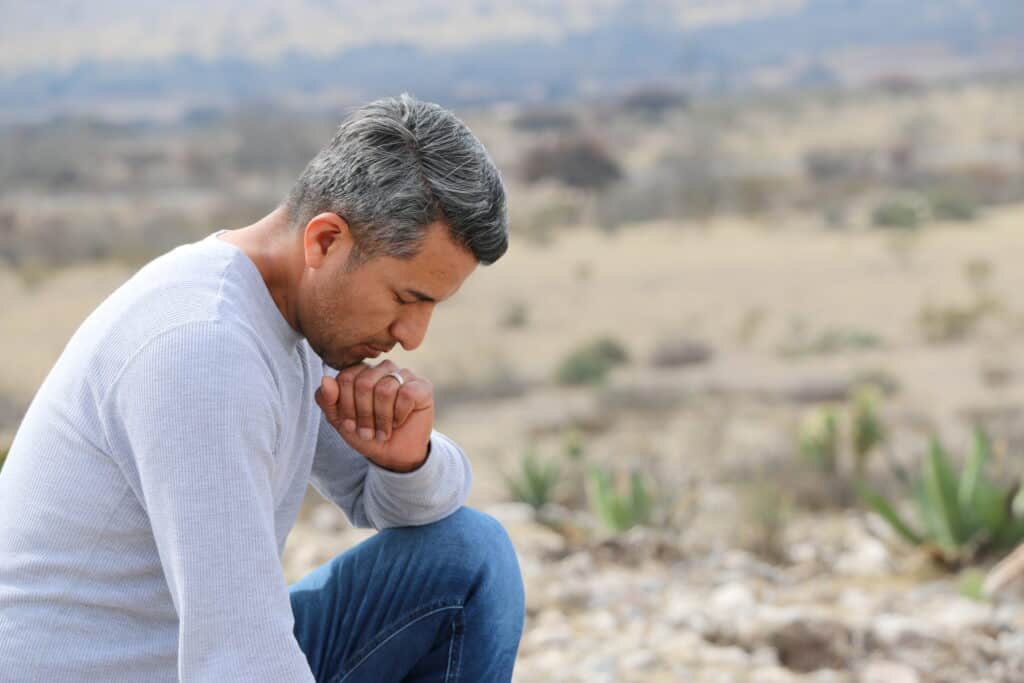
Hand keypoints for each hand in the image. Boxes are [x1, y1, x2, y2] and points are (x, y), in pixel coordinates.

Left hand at [314, 360, 433, 472]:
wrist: (394, 455)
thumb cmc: (367, 434)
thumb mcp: (340, 421)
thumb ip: (328, 400)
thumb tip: (325, 379)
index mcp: (361, 372)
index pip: (345, 378)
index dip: (346, 407)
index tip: (351, 426)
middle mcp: (382, 369)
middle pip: (364, 383)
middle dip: (364, 414)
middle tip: (368, 432)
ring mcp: (404, 375)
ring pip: (385, 389)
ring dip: (381, 418)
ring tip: (382, 432)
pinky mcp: (422, 387)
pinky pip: (406, 394)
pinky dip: (399, 414)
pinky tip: (399, 421)